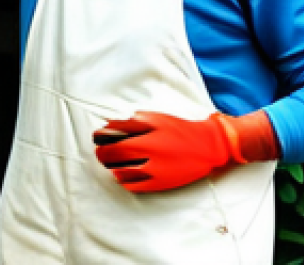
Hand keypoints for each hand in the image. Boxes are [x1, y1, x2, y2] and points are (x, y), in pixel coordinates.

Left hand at [93, 110, 279, 193]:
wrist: (206, 145)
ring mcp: (154, 167)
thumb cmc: (181, 129)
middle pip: (115, 153)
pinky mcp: (160, 182)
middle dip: (102, 152)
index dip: (102, 134)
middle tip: (99, 152)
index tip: (97, 135)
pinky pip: (134, 185)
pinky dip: (124, 180)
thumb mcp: (159, 118)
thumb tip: (117, 123)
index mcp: (148, 131)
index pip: (116, 132)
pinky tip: (121, 176)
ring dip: (111, 167)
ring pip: (121, 171)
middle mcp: (149, 148)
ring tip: (109, 165)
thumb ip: (138, 120)